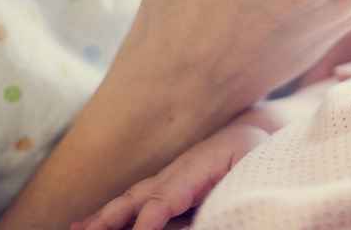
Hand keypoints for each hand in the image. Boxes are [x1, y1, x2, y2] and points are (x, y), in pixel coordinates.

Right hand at [71, 117, 267, 229]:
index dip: (149, 219)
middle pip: (137, 196)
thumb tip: (189, 224)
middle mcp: (176, 171)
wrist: (259, 130)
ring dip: (102, 218)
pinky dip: (112, 214)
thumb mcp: (247, 175)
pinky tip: (91, 225)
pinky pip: (137, 201)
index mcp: (198, 167)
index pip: (165, 196)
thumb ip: (218, 201)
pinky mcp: (170, 185)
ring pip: (130, 200)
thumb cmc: (258, 155)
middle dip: (108, 218)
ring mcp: (169, 177)